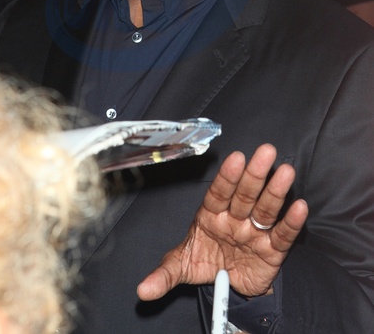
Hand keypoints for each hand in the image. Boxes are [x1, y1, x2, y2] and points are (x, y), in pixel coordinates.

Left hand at [137, 143, 307, 299]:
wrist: (227, 284)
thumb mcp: (183, 266)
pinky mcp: (272, 251)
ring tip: (285, 172)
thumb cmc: (205, 261)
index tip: (235, 159)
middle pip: (245, 195)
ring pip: (265, 210)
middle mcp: (235, 219)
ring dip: (276, 192)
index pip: (218, 194)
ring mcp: (254, 233)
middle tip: (266, 152)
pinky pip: (282, 235)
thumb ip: (164, 275)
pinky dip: (291, 222)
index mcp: (211, 215)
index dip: (227, 177)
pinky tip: (299, 206)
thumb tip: (143, 290)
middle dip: (254, 175)